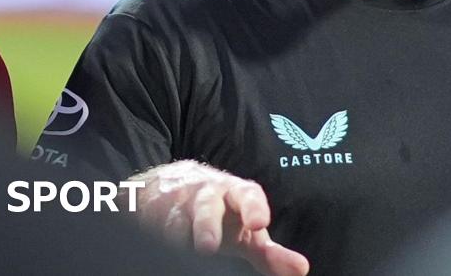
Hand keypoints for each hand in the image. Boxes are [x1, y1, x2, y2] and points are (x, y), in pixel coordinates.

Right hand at [127, 160, 308, 275]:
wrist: (179, 183)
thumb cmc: (224, 213)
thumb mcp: (248, 230)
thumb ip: (272, 253)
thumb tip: (300, 270)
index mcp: (236, 194)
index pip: (248, 195)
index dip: (253, 207)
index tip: (259, 223)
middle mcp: (207, 193)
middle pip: (206, 206)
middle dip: (206, 225)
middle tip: (207, 247)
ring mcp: (176, 200)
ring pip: (173, 216)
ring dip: (174, 234)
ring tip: (177, 245)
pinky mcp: (150, 210)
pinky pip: (149, 224)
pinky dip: (152, 235)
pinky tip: (156, 244)